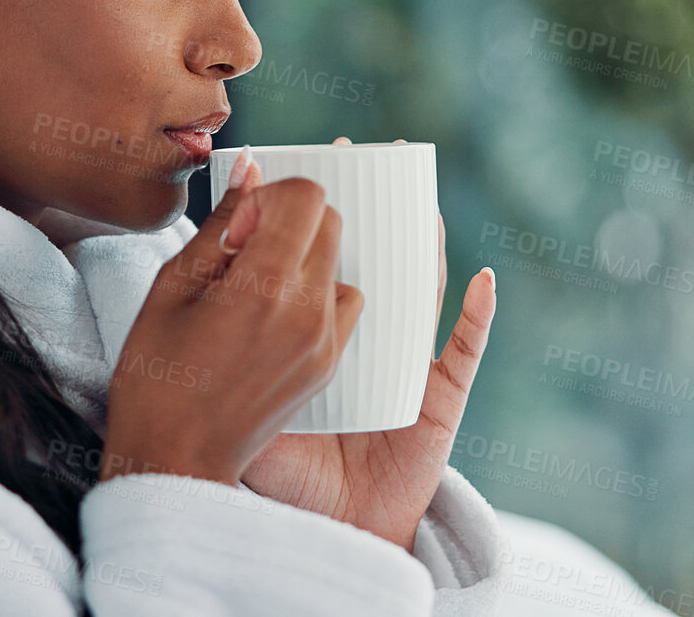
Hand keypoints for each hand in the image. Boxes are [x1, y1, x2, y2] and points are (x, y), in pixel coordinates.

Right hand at [99, 152, 365, 487]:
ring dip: (304, 259)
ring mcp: (324, 342)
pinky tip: (272, 317)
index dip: (271, 195)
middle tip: (242, 252)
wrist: (174, 461)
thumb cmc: (155, 375)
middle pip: (330, 223)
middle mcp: (306, 312)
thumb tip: (252, 170)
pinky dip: (315, 295)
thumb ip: (220, 225)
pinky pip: (341, 305)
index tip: (238, 224)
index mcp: (263, 287)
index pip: (308, 197)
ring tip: (255, 290)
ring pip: (338, 263)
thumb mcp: (172, 288)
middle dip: (290, 220)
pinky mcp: (327, 365)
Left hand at [236, 136, 497, 552]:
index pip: (326, 262)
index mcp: (317, 333)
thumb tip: (214, 260)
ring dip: (428, 245)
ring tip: (426, 199)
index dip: (324, 214)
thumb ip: (228, 330)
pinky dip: (476, 317)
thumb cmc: (278, 472)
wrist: (317, 534)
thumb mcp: (240, 387)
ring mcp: (406, 369)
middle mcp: (365, 343)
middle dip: (378, 212)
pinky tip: (480, 281)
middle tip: (373, 159)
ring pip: (422, 295)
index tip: (316, 166)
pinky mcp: (437, 404)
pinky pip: (463, 355)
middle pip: (379, 266)